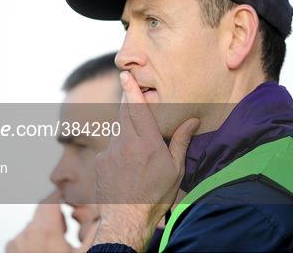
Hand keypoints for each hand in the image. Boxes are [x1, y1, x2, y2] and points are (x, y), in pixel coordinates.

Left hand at [6, 190, 97, 252]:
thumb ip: (95, 232)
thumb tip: (104, 217)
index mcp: (46, 232)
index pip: (50, 200)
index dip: (60, 195)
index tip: (67, 196)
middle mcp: (28, 234)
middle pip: (42, 210)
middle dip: (55, 213)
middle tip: (65, 230)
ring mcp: (17, 242)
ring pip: (34, 223)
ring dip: (45, 228)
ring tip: (55, 246)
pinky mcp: (11, 249)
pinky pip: (24, 235)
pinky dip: (34, 238)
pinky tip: (43, 252)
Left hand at [93, 71, 199, 250]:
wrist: (126, 220)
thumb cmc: (156, 195)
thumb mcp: (175, 170)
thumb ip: (181, 141)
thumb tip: (192, 120)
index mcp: (148, 143)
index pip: (138, 108)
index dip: (132, 88)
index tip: (125, 73)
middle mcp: (126, 143)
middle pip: (125, 113)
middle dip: (129, 104)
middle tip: (136, 106)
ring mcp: (110, 151)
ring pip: (118, 131)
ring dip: (127, 134)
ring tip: (137, 157)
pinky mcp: (100, 161)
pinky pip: (110, 147)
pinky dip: (119, 151)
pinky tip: (126, 169)